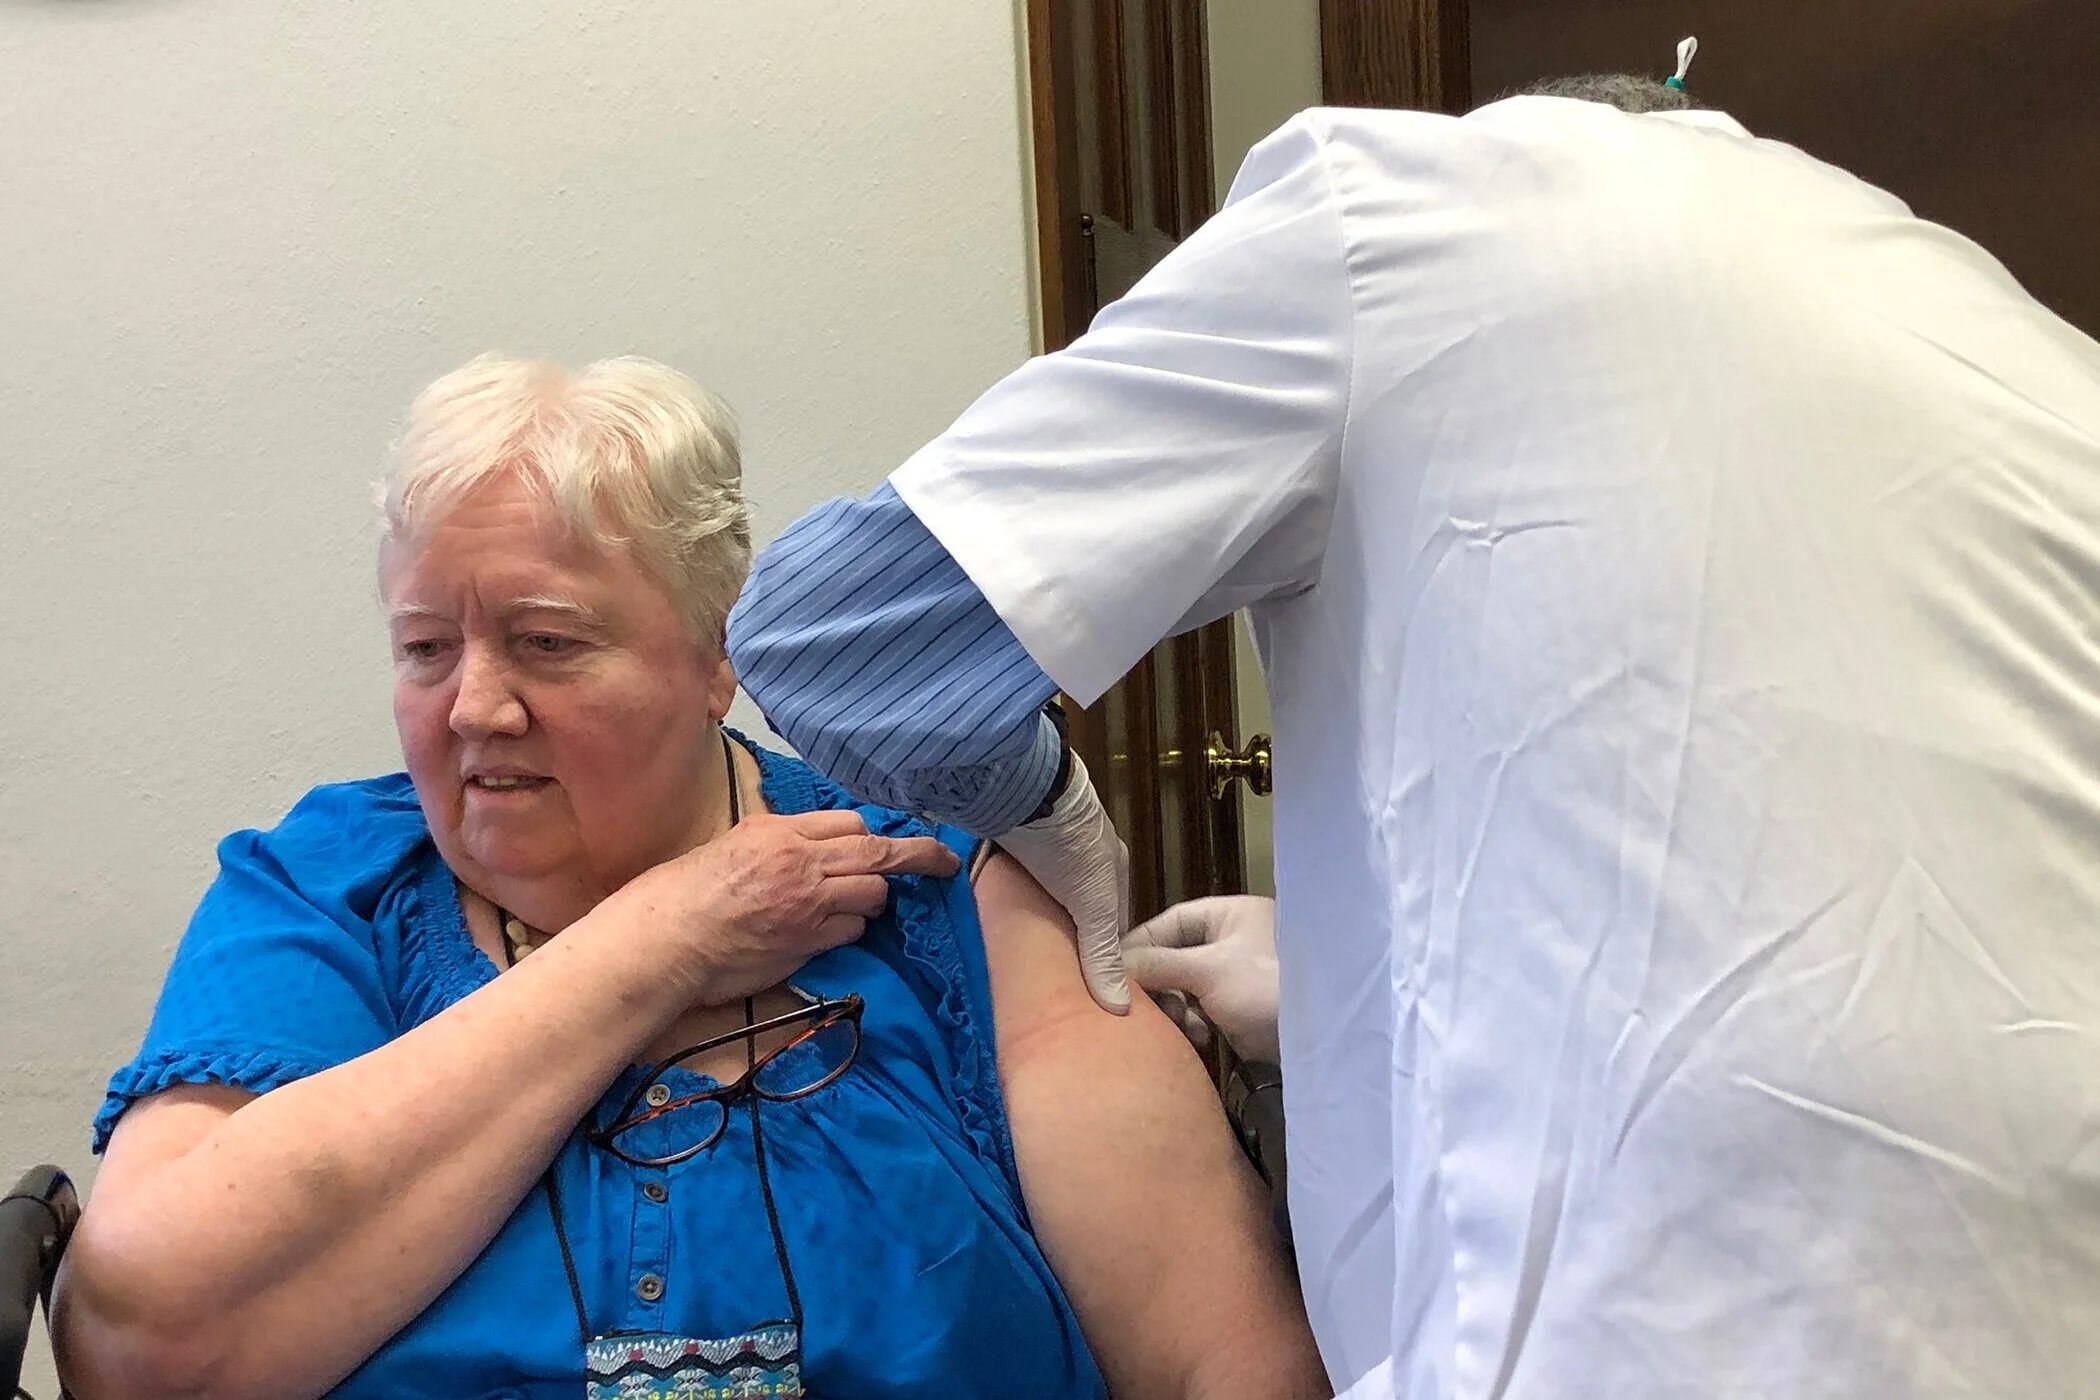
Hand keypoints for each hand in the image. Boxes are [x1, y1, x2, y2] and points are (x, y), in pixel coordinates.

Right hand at [620, 809, 958, 1003]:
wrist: (669, 939)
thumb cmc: (687, 892)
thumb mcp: (734, 844)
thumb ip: (780, 840)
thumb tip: (816, 844)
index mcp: (780, 831)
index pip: (849, 823)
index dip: (870, 834)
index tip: (885, 843)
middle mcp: (801, 861)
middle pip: (878, 851)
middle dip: (919, 855)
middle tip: (945, 862)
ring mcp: (808, 903)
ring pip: (873, 893)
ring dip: (873, 899)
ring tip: (850, 904)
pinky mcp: (808, 941)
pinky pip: (852, 929)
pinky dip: (849, 928)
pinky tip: (826, 931)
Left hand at [994, 751, 1132, 1011]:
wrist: (1024, 788)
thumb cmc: (1069, 847)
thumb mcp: (1092, 906)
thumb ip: (1101, 955)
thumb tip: (1119, 1009)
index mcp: (1115, 867)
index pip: (1114, 921)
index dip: (1101, 952)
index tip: (1086, 982)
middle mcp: (1090, 851)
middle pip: (1082, 904)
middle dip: (1070, 933)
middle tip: (1053, 969)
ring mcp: (1055, 840)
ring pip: (1052, 888)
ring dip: (1042, 911)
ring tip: (1028, 945)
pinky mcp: (1022, 831)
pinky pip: (1025, 871)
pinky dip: (1020, 890)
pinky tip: (1006, 909)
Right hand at [1122, 896, 1280, 1063]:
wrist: (1320, 1045)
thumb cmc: (1269, 989)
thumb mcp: (1210, 971)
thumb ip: (1158, 964)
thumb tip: (1110, 964)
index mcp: (1231, 914)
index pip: (1170, 921)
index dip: (1139, 945)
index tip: (1112, 972)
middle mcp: (1234, 940)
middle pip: (1175, 956)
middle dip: (1158, 983)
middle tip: (1142, 1007)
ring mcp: (1238, 976)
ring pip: (1185, 987)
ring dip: (1174, 1007)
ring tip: (1176, 1025)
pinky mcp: (1241, 1009)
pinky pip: (1202, 1010)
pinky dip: (1193, 1023)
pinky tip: (1196, 1038)